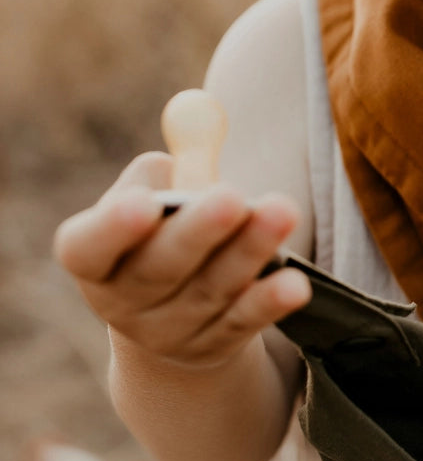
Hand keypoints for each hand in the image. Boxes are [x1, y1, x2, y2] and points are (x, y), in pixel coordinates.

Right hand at [53, 151, 310, 369]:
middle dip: (198, 231)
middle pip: (159, 269)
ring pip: (211, 290)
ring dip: (249, 252)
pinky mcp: (216, 344)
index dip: (112, 229)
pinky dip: (270, 301)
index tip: (143, 205)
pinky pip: (244, 322)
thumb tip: (198, 117)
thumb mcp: (156, 194)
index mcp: (93, 258)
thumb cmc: (161, 230)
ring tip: (282, 211)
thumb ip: (176, 163)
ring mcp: (170, 330)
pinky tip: (296, 283)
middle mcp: (124, 301)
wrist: (169, 313)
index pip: (87, 248)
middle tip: (232, 197)